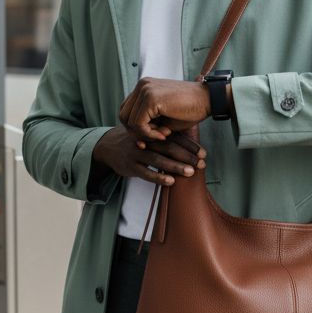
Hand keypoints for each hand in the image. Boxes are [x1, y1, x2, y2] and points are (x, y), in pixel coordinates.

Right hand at [91, 124, 205, 186]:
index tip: (203, 154)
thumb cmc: (136, 140)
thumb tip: (193, 136)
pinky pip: (145, 172)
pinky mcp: (129, 166)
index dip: (189, 145)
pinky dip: (158, 177)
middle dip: (186, 156)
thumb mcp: (149, 133)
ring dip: (175, 166)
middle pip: (168, 147)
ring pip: (157, 160)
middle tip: (201, 164)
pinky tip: (170, 181)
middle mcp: (145, 140)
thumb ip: (166, 135)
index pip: (174, 137)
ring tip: (190, 172)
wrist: (108, 146)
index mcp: (152, 131)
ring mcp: (136, 153)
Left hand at [118, 77, 210, 141]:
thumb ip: (148, 125)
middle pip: (123, 115)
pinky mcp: (150, 98)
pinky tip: (165, 133)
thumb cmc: (190, 110)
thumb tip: (136, 142)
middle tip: (158, 136)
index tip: (154, 134)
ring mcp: (145, 90)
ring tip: (163, 134)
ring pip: (128, 120)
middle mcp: (141, 85)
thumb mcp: (164, 118)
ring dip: (144, 134)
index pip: (126, 110)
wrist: (209, 100)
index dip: (135, 127)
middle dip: (137, 132)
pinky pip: (138, 124)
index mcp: (144, 86)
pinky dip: (149, 134)